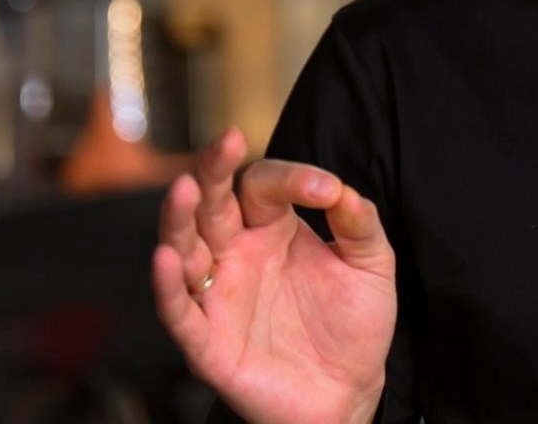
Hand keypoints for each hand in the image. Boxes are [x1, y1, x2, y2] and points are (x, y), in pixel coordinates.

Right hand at [152, 127, 398, 423]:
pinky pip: (178, 310)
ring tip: (183, 188)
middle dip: (213, 171)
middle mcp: (237, 255)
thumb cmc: (353, 325)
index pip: (265, 186)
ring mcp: (217, 296)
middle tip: (227, 143)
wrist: (348, 394)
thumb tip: (342, 189)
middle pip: (212, 203)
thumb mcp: (371, 266)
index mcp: (272, 229)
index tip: (327, 191)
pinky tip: (167, 257)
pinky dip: (166, 285)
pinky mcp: (206, 341)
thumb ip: (359, 223)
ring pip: (183, 248)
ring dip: (178, 219)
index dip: (293, 179)